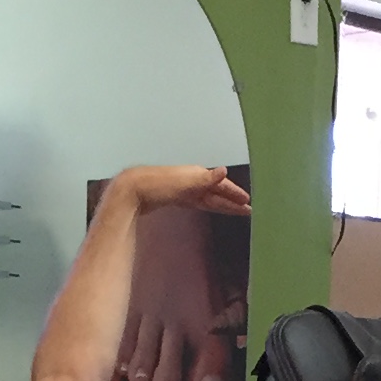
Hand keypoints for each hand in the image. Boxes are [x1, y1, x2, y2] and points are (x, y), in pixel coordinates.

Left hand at [106, 163, 251, 218]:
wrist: (132, 190)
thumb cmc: (157, 185)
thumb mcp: (184, 182)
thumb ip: (206, 179)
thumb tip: (224, 171)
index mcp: (197, 175)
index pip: (221, 185)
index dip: (234, 193)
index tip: (247, 201)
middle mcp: (192, 180)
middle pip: (217, 192)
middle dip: (232, 200)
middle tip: (248, 209)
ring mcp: (183, 189)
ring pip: (207, 198)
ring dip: (221, 204)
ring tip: (235, 210)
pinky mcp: (174, 198)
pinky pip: (196, 201)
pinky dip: (206, 204)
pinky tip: (209, 205)